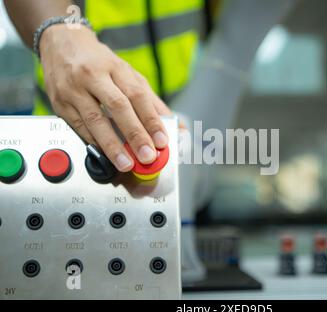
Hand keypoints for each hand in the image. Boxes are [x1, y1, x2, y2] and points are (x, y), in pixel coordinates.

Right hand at [39, 24, 171, 171]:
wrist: (61, 43)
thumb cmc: (99, 62)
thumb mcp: (128, 74)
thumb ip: (151, 101)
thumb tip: (176, 126)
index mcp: (116, 67)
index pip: (138, 95)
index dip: (151, 120)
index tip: (162, 140)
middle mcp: (94, 76)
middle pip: (118, 107)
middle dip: (135, 134)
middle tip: (147, 156)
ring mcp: (74, 89)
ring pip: (95, 120)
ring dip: (112, 145)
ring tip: (126, 163)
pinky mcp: (60, 104)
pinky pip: (79, 127)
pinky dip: (95, 143)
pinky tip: (106, 155)